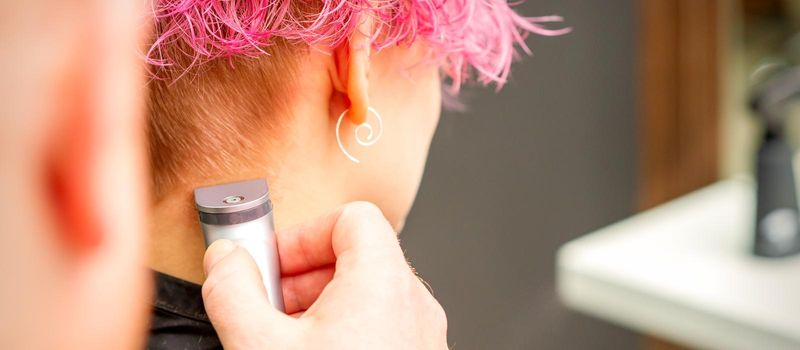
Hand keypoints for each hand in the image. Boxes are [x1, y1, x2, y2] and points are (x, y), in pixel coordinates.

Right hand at [201, 202, 447, 348]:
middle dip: (303, 275)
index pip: (353, 217)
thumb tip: (224, 259)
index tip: (269, 264)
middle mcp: (415, 304)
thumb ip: (233, 290)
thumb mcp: (260, 345)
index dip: (302, 234)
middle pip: (359, 255)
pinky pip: (383, 325)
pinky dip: (345, 329)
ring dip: (320, 306)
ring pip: (369, 294)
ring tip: (285, 338)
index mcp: (385, 282)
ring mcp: (423, 335)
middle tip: (267, 306)